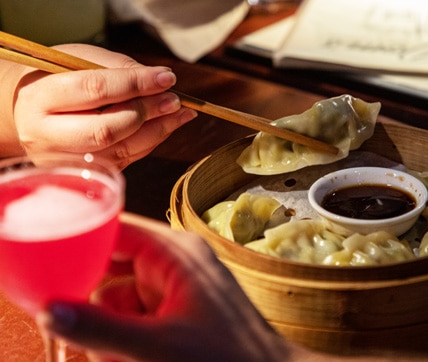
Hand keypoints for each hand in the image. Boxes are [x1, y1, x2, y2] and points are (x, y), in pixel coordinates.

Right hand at [13, 44, 196, 168]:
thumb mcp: (77, 60)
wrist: (24, 113)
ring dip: (158, 130)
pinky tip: (167, 125)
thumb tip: (160, 80)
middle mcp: (48, 135)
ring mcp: (64, 159)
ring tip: (181, 112)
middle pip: (105, 129)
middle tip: (174, 99)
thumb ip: (117, 67)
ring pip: (120, 149)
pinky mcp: (82, 173)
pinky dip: (151, 141)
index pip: (95, 89)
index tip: (167, 77)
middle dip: (147, 112)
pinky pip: (125, 159)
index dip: (136, 83)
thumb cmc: (56, 79)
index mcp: (41, 97)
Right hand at [39, 214, 298, 361]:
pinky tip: (129, 356)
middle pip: (113, 265)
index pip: (117, 229)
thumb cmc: (225, 357)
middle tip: (83, 325)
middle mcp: (175, 261)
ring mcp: (177, 285)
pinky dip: (125, 334)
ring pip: (120, 295)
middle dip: (95, 300)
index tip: (52, 267)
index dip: (82, 243)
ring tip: (119, 354)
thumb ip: (101, 329)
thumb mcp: (156, 346)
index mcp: (175, 253)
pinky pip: (136, 312)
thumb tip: (51, 310)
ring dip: (109, 325)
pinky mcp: (178, 307)